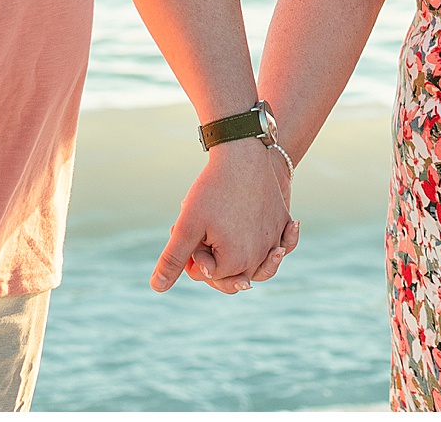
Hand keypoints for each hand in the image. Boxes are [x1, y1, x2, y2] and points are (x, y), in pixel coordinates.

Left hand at [149, 139, 299, 294]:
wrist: (243, 153)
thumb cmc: (213, 188)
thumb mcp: (187, 224)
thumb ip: (173, 259)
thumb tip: (157, 288)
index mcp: (236, 262)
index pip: (207, 274)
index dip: (193, 254)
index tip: (191, 228)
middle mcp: (262, 257)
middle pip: (231, 273)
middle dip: (213, 254)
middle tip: (204, 227)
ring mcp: (276, 239)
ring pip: (255, 262)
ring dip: (237, 252)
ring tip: (225, 230)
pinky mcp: (283, 222)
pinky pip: (282, 243)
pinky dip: (276, 243)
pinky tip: (270, 237)